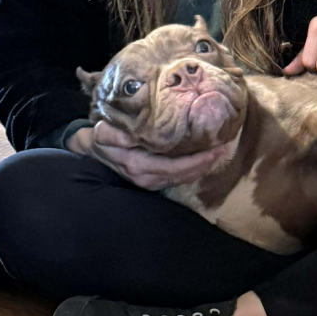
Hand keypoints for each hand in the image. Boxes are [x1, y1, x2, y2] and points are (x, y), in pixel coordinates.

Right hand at [66, 123, 228, 190]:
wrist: (90, 152)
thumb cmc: (100, 139)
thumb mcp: (103, 133)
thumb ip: (114, 134)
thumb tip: (131, 136)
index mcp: (139, 166)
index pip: (175, 166)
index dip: (198, 160)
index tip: (216, 149)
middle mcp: (147, 178)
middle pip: (184, 175)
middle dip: (206, 164)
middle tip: (225, 149)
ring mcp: (150, 182)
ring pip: (182, 178)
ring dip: (202, 167)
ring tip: (220, 153)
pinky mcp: (152, 180)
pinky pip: (177, 177)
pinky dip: (192, 169)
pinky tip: (204, 159)